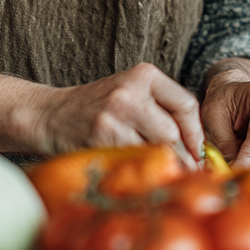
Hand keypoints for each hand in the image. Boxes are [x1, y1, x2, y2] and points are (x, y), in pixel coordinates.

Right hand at [31, 62, 202, 163]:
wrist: (51, 114)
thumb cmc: (98, 108)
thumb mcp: (131, 94)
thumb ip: (162, 110)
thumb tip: (198, 147)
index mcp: (143, 74)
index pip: (186, 104)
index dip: (196, 133)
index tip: (197, 152)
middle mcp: (130, 91)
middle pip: (174, 132)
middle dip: (182, 157)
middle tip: (183, 172)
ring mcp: (115, 114)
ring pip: (156, 149)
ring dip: (162, 167)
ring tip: (162, 175)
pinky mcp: (101, 137)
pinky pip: (134, 161)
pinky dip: (140, 171)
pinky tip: (138, 175)